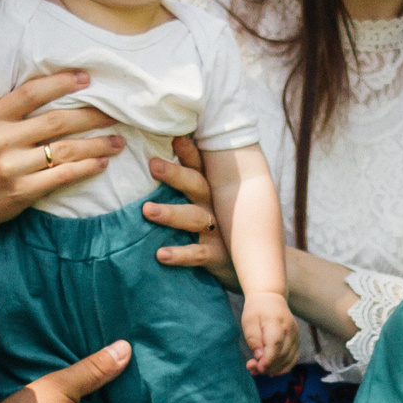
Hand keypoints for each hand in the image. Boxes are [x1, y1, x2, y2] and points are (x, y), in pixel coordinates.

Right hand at [0, 71, 125, 254]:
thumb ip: (11, 113)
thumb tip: (55, 89)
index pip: (31, 93)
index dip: (61, 83)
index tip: (86, 79)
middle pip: (56, 121)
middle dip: (91, 116)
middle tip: (115, 113)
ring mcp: (9, 168)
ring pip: (65, 149)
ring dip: (96, 144)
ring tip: (117, 141)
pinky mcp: (20, 192)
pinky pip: (63, 175)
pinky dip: (86, 168)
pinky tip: (101, 163)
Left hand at [144, 137, 240, 290]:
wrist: (255, 266)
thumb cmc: (220, 228)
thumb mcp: (209, 203)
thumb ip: (188, 185)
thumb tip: (156, 158)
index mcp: (212, 189)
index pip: (199, 165)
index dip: (188, 150)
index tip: (174, 136)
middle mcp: (216, 205)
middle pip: (196, 185)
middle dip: (175, 174)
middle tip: (153, 165)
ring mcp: (218, 230)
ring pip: (194, 217)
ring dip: (171, 213)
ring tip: (147, 210)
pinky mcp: (218, 255)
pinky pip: (198, 254)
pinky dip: (180, 254)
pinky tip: (161, 254)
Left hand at [241, 289, 297, 373]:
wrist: (271, 298)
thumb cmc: (257, 310)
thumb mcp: (249, 321)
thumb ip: (253, 338)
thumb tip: (259, 357)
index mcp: (276, 321)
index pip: (275, 343)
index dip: (268, 359)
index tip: (259, 367)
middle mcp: (289, 329)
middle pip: (282, 353)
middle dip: (268, 366)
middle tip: (252, 368)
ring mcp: (295, 335)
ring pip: (289, 358)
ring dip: (274, 369)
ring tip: (258, 370)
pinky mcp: (297, 340)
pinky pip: (293, 358)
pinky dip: (283, 367)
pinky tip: (272, 371)